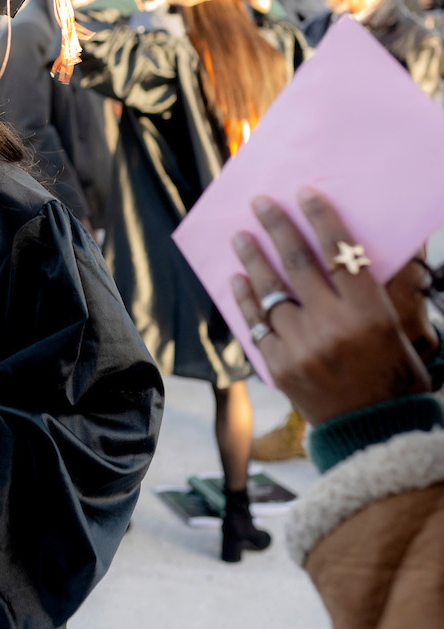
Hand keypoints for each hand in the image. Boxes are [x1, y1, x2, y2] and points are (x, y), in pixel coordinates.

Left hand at [230, 188, 430, 424]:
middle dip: (277, 227)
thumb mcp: (392, 329)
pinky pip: (256, 323)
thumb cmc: (391, 375)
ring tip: (241, 236)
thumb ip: (362, 293)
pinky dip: (246, 299)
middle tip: (260, 204)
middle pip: (298, 263)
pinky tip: (237, 279)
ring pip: (270, 291)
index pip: (340, 252)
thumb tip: (337, 249)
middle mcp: (332, 326)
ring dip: (253, 259)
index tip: (304, 193)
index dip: (320, 218)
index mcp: (370, 314)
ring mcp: (301, 347)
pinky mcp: (279, 365)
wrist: (373, 434)